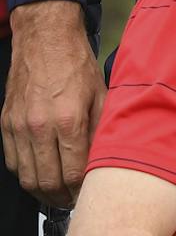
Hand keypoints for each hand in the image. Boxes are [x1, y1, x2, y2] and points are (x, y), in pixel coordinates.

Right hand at [1, 0, 104, 205]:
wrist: (45, 40)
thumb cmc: (76, 64)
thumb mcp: (102, 94)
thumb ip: (101, 130)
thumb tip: (102, 158)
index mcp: (68, 119)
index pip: (73, 172)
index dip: (81, 189)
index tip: (89, 191)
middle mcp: (39, 126)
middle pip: (47, 181)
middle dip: (62, 197)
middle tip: (74, 198)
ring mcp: (19, 127)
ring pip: (27, 177)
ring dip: (43, 191)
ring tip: (58, 192)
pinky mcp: (6, 124)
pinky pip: (13, 162)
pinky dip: (26, 174)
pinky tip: (40, 173)